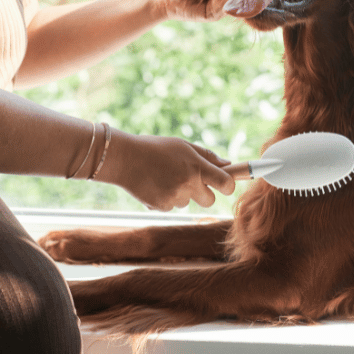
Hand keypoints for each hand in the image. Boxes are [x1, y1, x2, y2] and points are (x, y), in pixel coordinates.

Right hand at [96, 131, 235, 210]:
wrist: (125, 158)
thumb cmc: (157, 148)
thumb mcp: (184, 146)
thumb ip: (207, 157)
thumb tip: (228, 164)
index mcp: (197, 167)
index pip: (226, 184)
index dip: (228, 185)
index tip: (224, 184)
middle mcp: (188, 184)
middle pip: (209, 201)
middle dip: (205, 194)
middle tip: (192, 181)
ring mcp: (175, 197)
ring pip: (188, 202)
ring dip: (182, 194)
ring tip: (165, 177)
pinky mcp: (161, 206)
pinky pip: (172, 206)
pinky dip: (166, 198)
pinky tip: (155, 185)